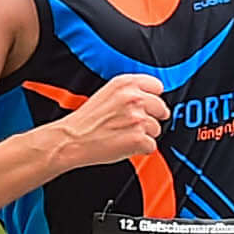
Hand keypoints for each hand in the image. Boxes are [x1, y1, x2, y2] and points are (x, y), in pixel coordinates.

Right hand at [39, 72, 169, 177]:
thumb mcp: (107, 93)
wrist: (71, 139)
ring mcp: (137, 118)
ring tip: (125, 135)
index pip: (157, 87)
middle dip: (152, 118)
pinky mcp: (138, 138)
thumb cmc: (86, 121)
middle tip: (135, 125)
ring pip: (157, 129)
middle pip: (161, 108)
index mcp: (125, 84)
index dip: (153, 99)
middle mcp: (133, 98)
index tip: (149, 106)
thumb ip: (129, 92)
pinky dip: (141, 149)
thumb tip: (149, 99)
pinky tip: (125, 145)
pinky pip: (151, 146)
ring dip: (145, 135)